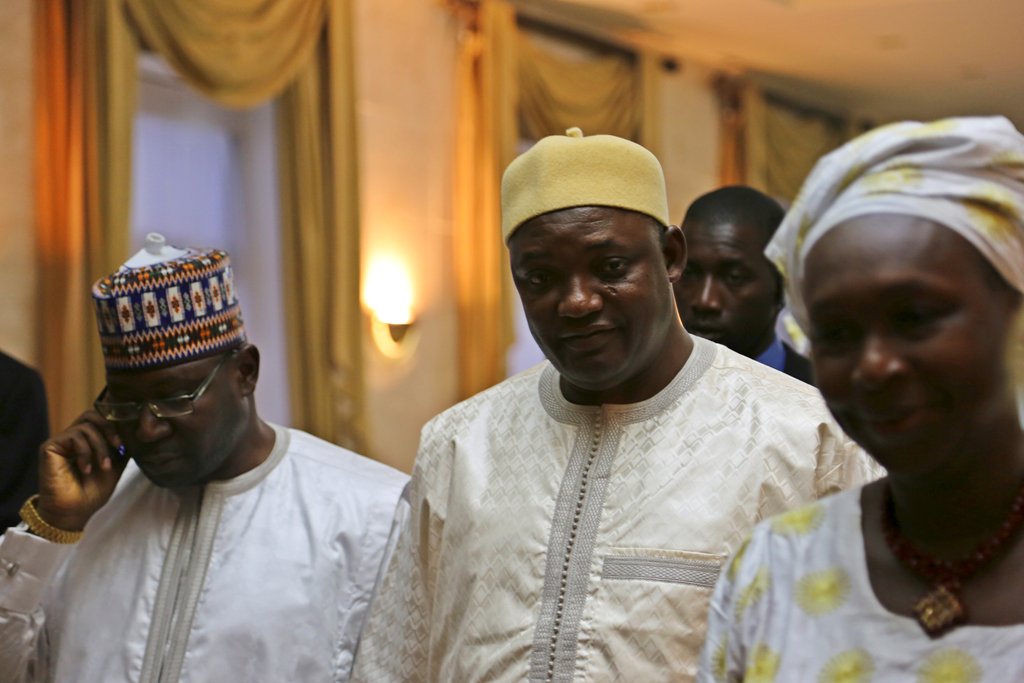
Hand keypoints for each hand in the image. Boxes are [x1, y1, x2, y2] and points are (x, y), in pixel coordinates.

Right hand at [35, 410, 128, 531]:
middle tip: (119, 446)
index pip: (101, 419)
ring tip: (104, 466)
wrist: (74, 511)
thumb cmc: (92, 492)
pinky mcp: (50, 447)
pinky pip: (74, 436)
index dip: (116, 425)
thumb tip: (135, 431)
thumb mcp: (115, 466)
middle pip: (92, 414)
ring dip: (100, 446)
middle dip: (110, 428)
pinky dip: (86, 452)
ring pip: (87, 426)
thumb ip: (121, 448)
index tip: (128, 441)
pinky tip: (86, 469)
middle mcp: (72, 438)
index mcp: (87, 441)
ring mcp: (61, 442)